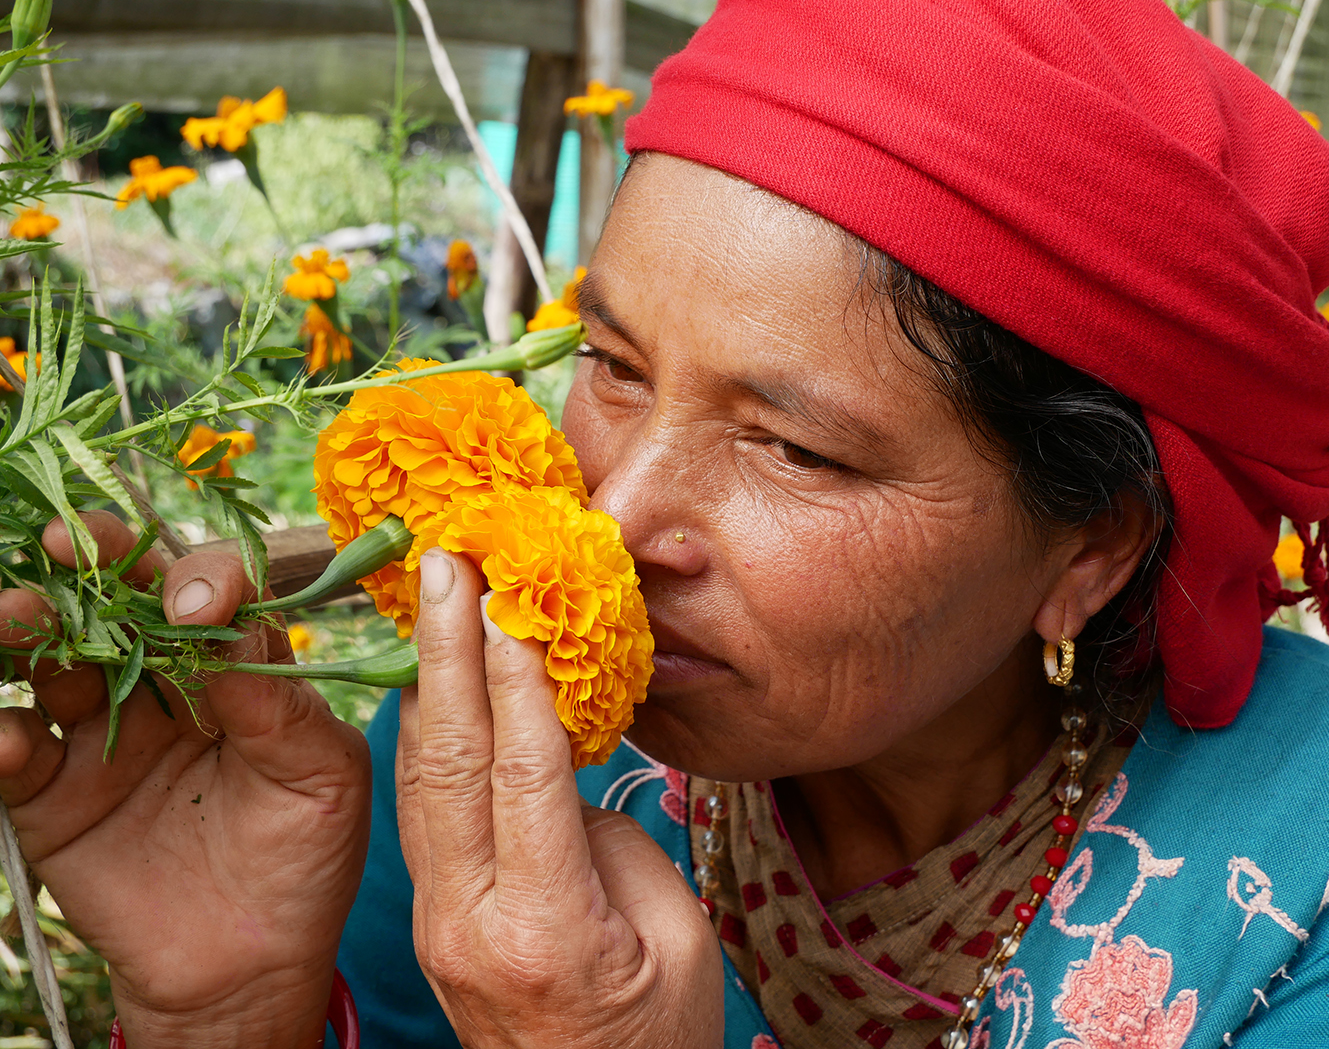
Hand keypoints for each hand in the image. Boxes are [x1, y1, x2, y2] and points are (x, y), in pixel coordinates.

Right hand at [0, 512, 371, 1048]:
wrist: (251, 968)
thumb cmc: (306, 859)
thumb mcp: (322, 778)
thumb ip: (281, 705)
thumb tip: (230, 631)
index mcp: (241, 671)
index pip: (217, 597)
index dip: (204, 580)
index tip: (196, 601)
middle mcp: (168, 688)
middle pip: (124, 604)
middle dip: (97, 566)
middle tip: (69, 544)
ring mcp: (104, 737)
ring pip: (55, 661)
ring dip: (28, 629)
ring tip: (12, 618)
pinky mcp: (53, 796)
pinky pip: (14, 752)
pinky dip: (2, 735)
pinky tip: (12, 737)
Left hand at [398, 549, 722, 1046]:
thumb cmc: (656, 1038)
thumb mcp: (674, 941)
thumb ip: (614, 845)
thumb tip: (565, 774)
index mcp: (547, 928)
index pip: (525, 777)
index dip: (519, 682)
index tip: (513, 600)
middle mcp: (471, 919)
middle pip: (448, 762)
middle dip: (445, 650)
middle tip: (445, 563)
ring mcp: (438, 921)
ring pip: (419, 778)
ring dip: (427, 677)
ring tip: (431, 596)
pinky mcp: (432, 917)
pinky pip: (421, 808)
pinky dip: (427, 732)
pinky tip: (434, 678)